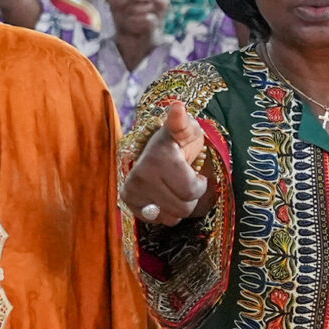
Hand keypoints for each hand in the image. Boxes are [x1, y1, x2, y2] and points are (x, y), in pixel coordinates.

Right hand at [122, 101, 213, 226]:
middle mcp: (140, 176)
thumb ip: (183, 122)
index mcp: (157, 158)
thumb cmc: (176, 141)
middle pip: (183, 207)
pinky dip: (166, 213)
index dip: (200, 185)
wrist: (154, 150)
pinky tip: (163, 196)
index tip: (195, 173)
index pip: (191, 191)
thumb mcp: (186, 130)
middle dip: (190, 197)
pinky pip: (158, 221)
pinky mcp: (128, 202)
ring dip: (179, 206)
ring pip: (172, 217)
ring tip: (174, 188)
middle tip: (184, 181)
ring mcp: (132, 190)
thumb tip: (178, 107)